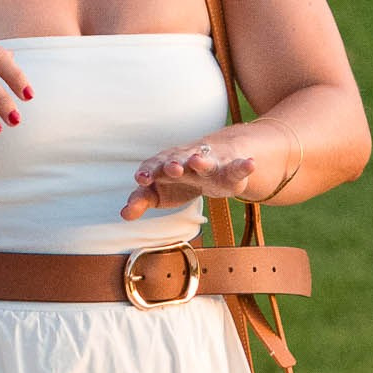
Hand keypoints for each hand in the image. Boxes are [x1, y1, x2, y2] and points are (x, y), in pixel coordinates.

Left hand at [122, 128, 301, 219]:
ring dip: (201, 161)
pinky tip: (249, 163)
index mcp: (166, 165)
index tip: (141, 179)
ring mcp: (210, 164)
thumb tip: (123, 215)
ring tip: (196, 161)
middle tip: (170, 168)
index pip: (154, 167)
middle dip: (173, 163)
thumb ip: (142, 200)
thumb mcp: (160, 192)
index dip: (149, 172)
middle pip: (178, 160)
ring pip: (205, 161)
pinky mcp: (230, 170)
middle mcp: (186, 160)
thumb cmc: (180, 179)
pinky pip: (238, 167)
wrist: (213, 158)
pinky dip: (243, 165)